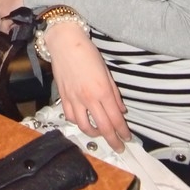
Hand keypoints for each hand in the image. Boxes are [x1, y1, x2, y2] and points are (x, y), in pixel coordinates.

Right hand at [46, 24, 131, 151]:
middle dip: (113, 140)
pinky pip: (70, 117)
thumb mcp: (107, 72)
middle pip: (103, 127)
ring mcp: (74, 99)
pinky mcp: (63, 97)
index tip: (127, 138)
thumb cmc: (87, 53)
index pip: (116, 119)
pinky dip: (77, 122)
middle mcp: (88, 98)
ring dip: (94, 134)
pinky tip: (83, 120)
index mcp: (102, 91)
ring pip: (84, 126)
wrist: (65, 43)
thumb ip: (114, 94)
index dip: (123, 131)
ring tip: (100, 133)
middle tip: (118, 146)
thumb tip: (121, 111)